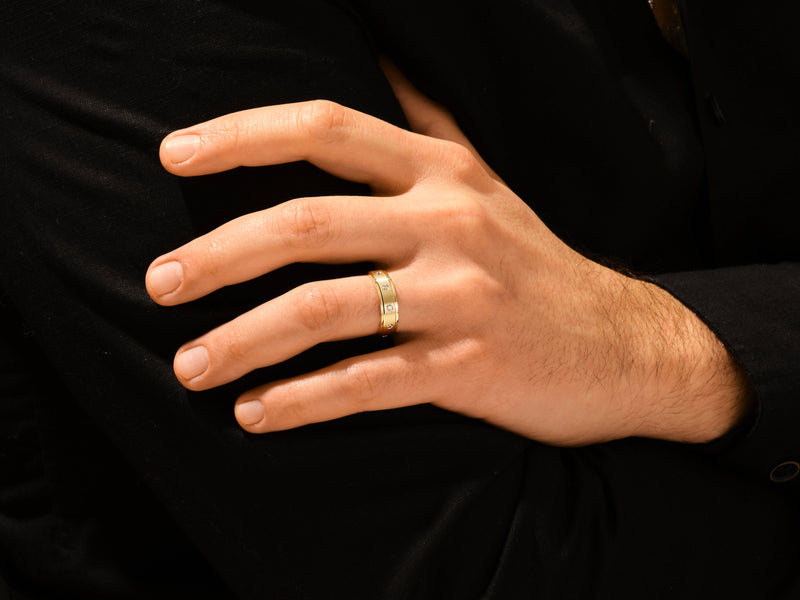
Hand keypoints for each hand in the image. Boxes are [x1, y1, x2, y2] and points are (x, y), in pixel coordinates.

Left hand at [146, 64, 751, 444]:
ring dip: (243, 341)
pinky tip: (254, 414)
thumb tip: (381, 54)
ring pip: (324, 310)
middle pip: (305, 224)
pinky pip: (364, 383)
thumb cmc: (536, 262)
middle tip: (160, 283)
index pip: (326, 128)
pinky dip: (300, 402)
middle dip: (218, 255)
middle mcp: (448, 223)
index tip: (174, 157)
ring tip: (189, 366)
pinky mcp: (468, 368)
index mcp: (443, 172)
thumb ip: (430, 120)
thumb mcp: (487, 180)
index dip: (243, 136)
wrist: (626, 344)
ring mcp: (459, 297)